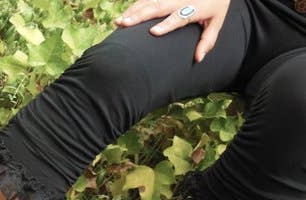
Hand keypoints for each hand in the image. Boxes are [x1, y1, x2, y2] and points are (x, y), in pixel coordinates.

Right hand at [114, 0, 230, 62]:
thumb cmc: (215, 6)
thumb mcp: (216, 22)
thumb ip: (207, 41)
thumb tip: (198, 59)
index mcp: (196, 7)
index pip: (180, 17)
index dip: (167, 24)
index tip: (153, 32)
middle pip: (159, 7)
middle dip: (140, 16)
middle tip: (124, 25)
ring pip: (149, 1)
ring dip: (132, 12)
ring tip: (118, 23)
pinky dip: (134, 7)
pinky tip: (123, 16)